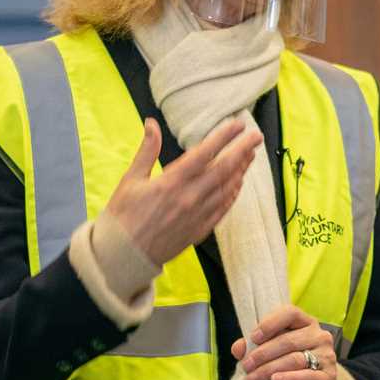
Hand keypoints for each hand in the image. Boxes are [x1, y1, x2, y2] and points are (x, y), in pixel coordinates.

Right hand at [106, 118, 261, 267]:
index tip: (238, 124)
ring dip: (241, 170)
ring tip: (250, 155)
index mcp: (171, 182)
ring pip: (227, 188)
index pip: (205, 153)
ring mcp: (197, 215)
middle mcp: (189, 197)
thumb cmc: (123, 216)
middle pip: (224, 169)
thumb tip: (151, 124)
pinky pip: (223, 209)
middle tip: (256, 136)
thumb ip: (147, 150)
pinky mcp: (199, 230)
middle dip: (242, 150)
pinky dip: (233, 194)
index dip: (224, 137)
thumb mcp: (130, 179)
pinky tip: (238, 184)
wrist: (123, 255)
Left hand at [231, 305, 337, 379]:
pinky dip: (290, 379)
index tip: (253, 338)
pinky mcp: (329, 377)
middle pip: (288, 341)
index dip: (270, 323)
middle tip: (246, 366)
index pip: (290, 313)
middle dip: (262, 354)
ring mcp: (327, 356)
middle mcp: (319, 336)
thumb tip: (238, 348)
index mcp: (306, 323)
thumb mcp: (274, 351)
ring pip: (295, 359)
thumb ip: (255, 346)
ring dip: (269, 369)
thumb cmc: (292, 364)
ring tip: (252, 379)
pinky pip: (309, 376)